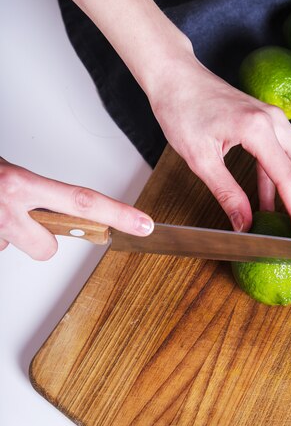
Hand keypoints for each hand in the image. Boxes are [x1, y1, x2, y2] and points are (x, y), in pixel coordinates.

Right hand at [0, 158, 153, 259]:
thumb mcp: (9, 175)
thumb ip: (32, 194)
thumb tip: (51, 219)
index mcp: (21, 184)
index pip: (83, 201)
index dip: (117, 215)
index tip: (143, 225)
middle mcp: (8, 207)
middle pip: (47, 249)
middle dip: (41, 242)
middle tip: (26, 221)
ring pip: (16, 250)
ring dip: (9, 238)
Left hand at [151, 56, 290, 240]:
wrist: (175, 76)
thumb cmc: (181, 110)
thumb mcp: (200, 158)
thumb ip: (227, 193)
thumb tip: (244, 226)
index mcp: (259, 129)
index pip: (289, 179)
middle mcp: (275, 122)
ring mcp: (273, 121)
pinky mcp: (266, 124)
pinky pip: (282, 157)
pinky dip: (281, 183)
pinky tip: (271, 207)